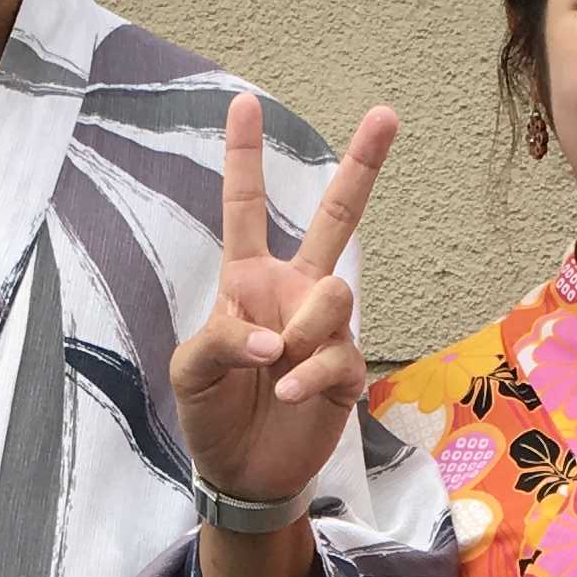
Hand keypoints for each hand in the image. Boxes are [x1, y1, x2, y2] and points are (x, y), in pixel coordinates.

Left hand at [171, 93, 398, 513]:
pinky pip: (339, 354)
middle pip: (336, 219)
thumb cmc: (211, 413)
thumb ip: (220, 339)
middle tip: (387, 114)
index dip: (244, 157)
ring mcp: (325, 330)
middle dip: (362, 166)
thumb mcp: (190, 372)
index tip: (245, 102)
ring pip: (337, 294)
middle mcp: (293, 293)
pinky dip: (309, 375)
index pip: (244, 209)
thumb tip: (273, 340)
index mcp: (248, 280)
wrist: (244, 473)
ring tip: (276, 370)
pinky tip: (286, 394)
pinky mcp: (346, 370)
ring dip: (305, 330)